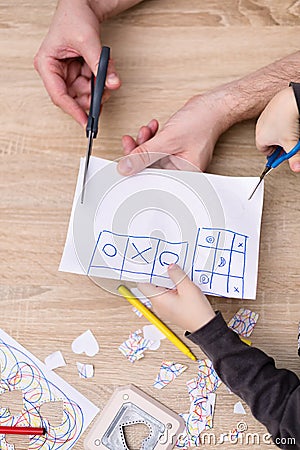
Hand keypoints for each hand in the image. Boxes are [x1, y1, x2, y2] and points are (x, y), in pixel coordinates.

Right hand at [34, 0, 120, 126]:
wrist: (82, 6)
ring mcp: (67, 73)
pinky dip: (102, 80)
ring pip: (85, 93)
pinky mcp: (78, 72)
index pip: (59, 95)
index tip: (87, 122)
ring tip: (108, 74)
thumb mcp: (88, 42)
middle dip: (92, 96)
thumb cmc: (75, 17)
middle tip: (106, 93)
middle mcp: (55, 72)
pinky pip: (92, 84)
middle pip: (74, 97)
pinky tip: (107, 72)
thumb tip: (112, 84)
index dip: (73, 110)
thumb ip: (100, 65)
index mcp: (46, 64)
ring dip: (99, 87)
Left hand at [117, 89, 235, 173]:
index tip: (124, 162)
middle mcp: (181, 169)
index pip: (153, 179)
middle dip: (139, 152)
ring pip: (152, 155)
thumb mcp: (168, 140)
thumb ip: (145, 154)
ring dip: (144, 142)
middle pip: (151, 167)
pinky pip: (158, 147)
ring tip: (145, 131)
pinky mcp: (176, 148)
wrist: (213, 106)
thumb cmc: (202, 123)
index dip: (136, 170)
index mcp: (184, 174)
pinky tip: (152, 128)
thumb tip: (126, 166)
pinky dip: (152, 138)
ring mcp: (179, 158)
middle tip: (130, 143)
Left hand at [137, 264, 214, 332]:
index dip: (148, 274)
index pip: (143, 285)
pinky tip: (181, 288)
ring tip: (178, 280)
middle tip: (170, 270)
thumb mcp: (187, 287)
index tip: (154, 266)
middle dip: (160, 278)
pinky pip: (166, 297)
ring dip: (167, 284)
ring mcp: (163, 309)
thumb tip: (170, 267)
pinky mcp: (170, 310)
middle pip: (152, 287)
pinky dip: (171, 291)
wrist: (206, 326)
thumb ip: (176, 274)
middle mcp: (158, 306)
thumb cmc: (196, 311)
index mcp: (158, 300)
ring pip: (160, 291)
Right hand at [256, 87, 299, 171]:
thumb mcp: (291, 144)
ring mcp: (263, 118)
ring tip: (289, 130)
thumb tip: (296, 168)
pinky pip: (274, 120)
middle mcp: (259, 129)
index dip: (275, 154)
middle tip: (288, 143)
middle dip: (278, 144)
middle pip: (268, 142)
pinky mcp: (269, 109)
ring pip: (271, 131)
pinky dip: (281, 121)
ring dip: (279, 133)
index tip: (283, 154)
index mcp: (260, 139)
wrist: (290, 100)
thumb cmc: (286, 120)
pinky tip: (288, 120)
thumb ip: (293, 158)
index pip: (265, 152)